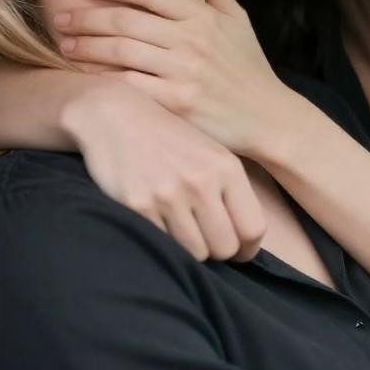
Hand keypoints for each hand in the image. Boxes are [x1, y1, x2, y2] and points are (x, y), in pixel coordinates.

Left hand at [54, 0, 297, 157]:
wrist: (269, 118)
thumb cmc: (250, 69)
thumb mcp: (239, 22)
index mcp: (203, 17)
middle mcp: (191, 41)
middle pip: (126, 20)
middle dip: (87, 16)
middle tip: (61, 16)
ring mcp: (184, 73)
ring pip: (122, 52)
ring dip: (87, 47)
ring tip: (65, 44)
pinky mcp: (177, 104)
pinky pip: (130, 87)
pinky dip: (104, 79)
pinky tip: (85, 77)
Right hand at [66, 79, 265, 261]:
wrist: (116, 116)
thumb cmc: (168, 139)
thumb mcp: (211, 153)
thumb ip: (231, 192)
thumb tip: (246, 241)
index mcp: (226, 168)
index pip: (253, 229)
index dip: (247, 248)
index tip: (237, 250)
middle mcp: (200, 182)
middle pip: (225, 248)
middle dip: (217, 250)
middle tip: (203, 238)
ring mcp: (169, 195)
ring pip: (196, 253)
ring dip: (190, 248)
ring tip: (178, 226)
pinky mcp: (138, 206)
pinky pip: (164, 246)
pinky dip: (163, 241)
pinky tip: (156, 219)